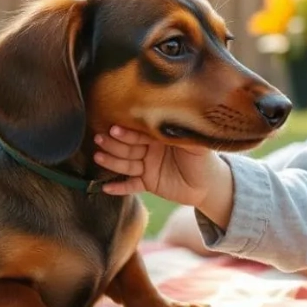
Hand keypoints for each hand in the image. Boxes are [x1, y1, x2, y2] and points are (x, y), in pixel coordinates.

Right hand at [94, 127, 233, 219]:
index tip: (114, 129)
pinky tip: (105, 188)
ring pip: (126, 164)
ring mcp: (147, 166)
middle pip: (128, 146)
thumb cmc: (203, 157)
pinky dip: (119, 188)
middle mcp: (149, 149)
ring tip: (98, 157)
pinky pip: (131, 186)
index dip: (127, 133)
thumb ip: (183, 133)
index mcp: (158, 137)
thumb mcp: (196, 144)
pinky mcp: (148, 183)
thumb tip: (175, 118)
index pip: (139, 134)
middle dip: (113, 144)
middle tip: (99, 139)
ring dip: (112, 161)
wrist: (208, 183)